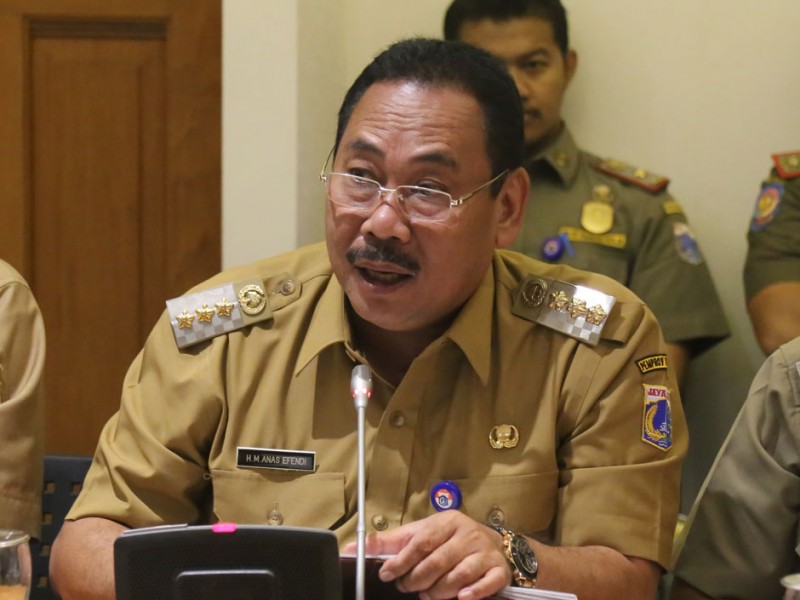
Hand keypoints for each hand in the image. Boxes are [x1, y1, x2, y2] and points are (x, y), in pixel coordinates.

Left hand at [344, 510, 510, 599]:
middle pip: (438, 561)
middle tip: (407, 587)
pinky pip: (487, 583)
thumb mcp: (420, 534)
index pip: (422, 542)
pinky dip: (474, 593)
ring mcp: (485, 552)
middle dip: (418, 579)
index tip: (388, 575)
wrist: (491, 542)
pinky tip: (461, 598)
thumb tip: (349, 549)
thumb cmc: (448, 539)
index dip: (403, 560)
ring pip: (459, 575)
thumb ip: (388, 543)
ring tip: (427, 594)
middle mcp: (468, 534)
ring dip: (438, 591)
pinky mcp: (499, 570)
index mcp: (447, 522)